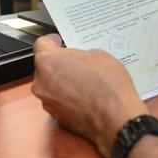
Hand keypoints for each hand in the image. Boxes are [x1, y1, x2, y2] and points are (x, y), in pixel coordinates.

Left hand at [32, 34, 148, 157]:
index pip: (41, 44)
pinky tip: (84, 94)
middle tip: (77, 62)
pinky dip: (67, 96)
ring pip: (50, 84)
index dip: (52, 41)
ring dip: (62, 80)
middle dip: (59, 63)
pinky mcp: (55, 116)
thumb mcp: (97, 54)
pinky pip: (57, 100)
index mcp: (48, 61)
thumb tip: (77, 60)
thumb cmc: (107, 86)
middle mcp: (41, 82)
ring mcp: (47, 101)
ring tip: (83, 80)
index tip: (58, 41)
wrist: (115, 116)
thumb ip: (79, 54)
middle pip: (45, 66)